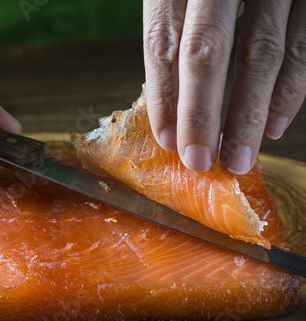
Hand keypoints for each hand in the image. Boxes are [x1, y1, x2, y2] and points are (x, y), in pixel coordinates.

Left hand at [143, 0, 305, 173]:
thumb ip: (174, 25)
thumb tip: (169, 97)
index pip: (162, 41)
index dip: (163, 95)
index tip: (167, 140)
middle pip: (206, 52)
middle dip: (201, 114)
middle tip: (199, 163)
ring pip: (261, 55)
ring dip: (248, 115)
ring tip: (237, 158)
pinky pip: (303, 45)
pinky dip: (290, 91)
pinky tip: (275, 125)